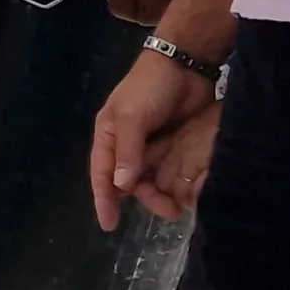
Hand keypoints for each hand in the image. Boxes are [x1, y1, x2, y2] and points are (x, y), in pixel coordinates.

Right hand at [88, 51, 219, 230]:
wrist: (185, 64)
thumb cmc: (150, 87)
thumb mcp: (133, 117)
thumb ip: (128, 152)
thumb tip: (121, 187)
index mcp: (109, 136)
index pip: (102, 174)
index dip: (104, 200)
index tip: (109, 224)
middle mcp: (127, 144)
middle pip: (130, 182)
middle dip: (145, 198)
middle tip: (167, 210)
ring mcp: (151, 145)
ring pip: (151, 180)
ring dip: (162, 194)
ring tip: (179, 206)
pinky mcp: (173, 145)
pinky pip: (170, 171)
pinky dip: (175, 184)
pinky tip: (186, 193)